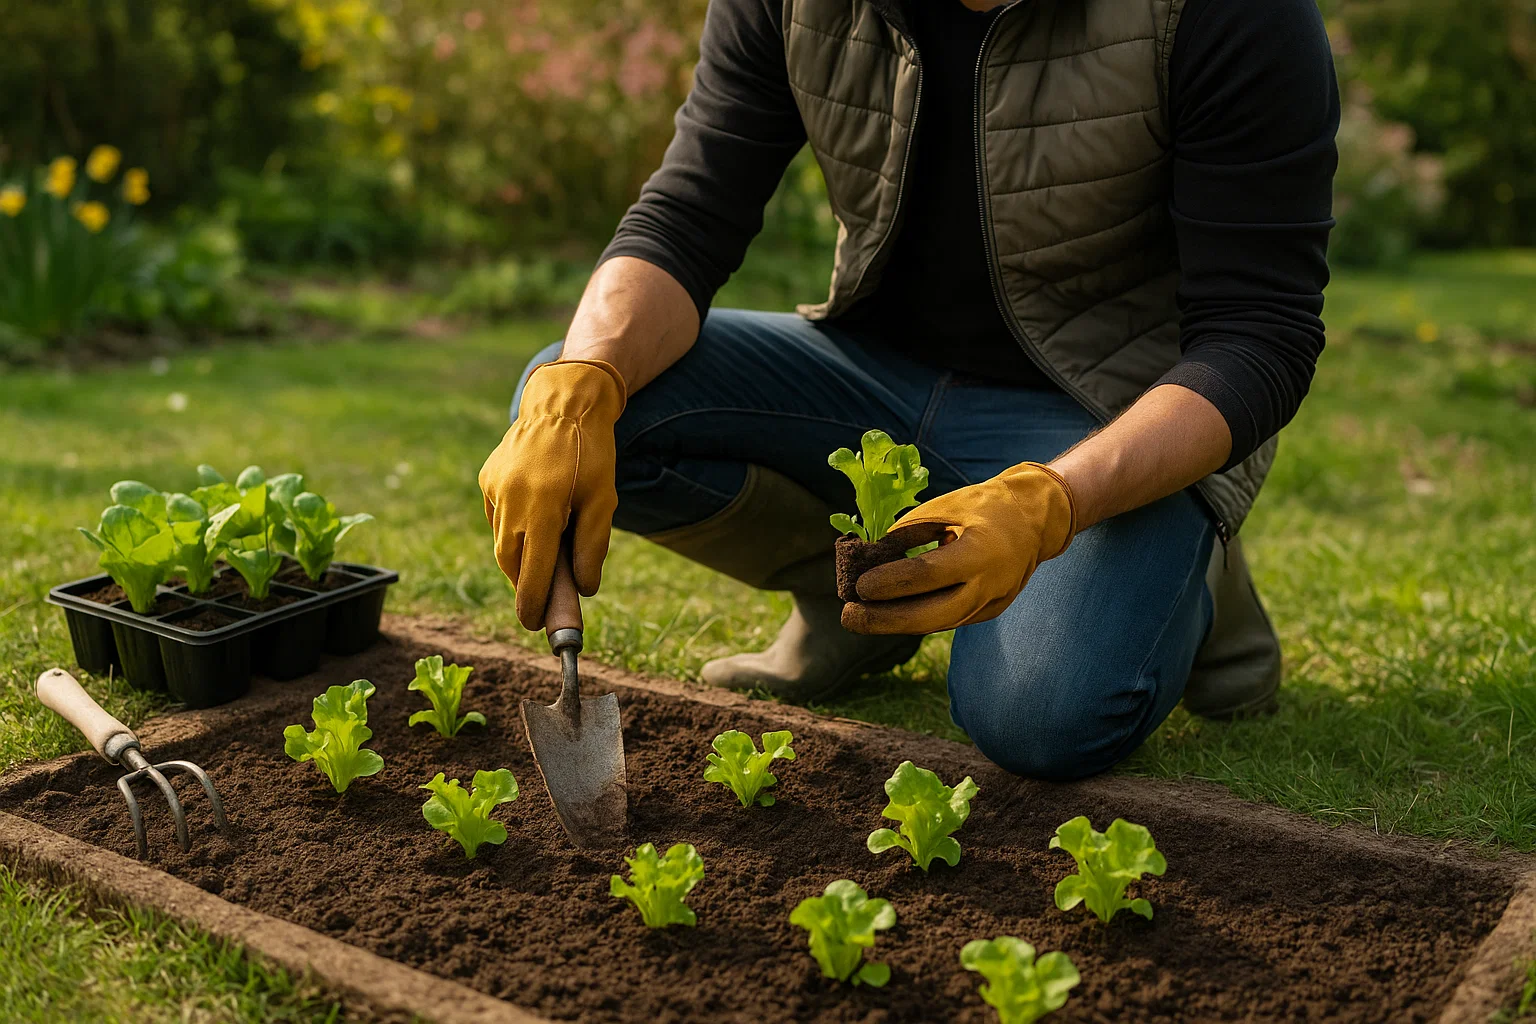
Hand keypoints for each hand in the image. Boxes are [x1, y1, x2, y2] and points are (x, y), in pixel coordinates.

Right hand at [479, 359, 625, 629]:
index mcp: (544, 507)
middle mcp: (511, 500)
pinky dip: (514, 529)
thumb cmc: (591, 453)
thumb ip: (593, 546)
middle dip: (524, 584)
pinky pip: (498, 517)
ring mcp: (494, 488)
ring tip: (543, 557)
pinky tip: (533, 522)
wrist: (563, 402)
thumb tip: (585, 589)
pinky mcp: (487, 479)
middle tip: (541, 599)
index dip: (532, 603)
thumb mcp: (604, 499)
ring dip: (520, 557)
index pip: (532, 572)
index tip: (534, 625)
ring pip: (502, 541)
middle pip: (510, 562)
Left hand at [841, 462, 1076, 634]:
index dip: (891, 582)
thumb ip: (911, 531)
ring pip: (938, 623)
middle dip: (886, 620)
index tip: (858, 586)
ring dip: (896, 622)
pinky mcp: (989, 612)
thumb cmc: (986, 505)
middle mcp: (990, 583)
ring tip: (859, 618)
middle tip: (848, 617)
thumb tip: (871, 557)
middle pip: (933, 615)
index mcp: (982, 550)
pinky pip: (948, 619)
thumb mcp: (947, 505)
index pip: (929, 574)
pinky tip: (887, 614)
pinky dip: (917, 617)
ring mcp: (992, 603)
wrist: (1037, 520)